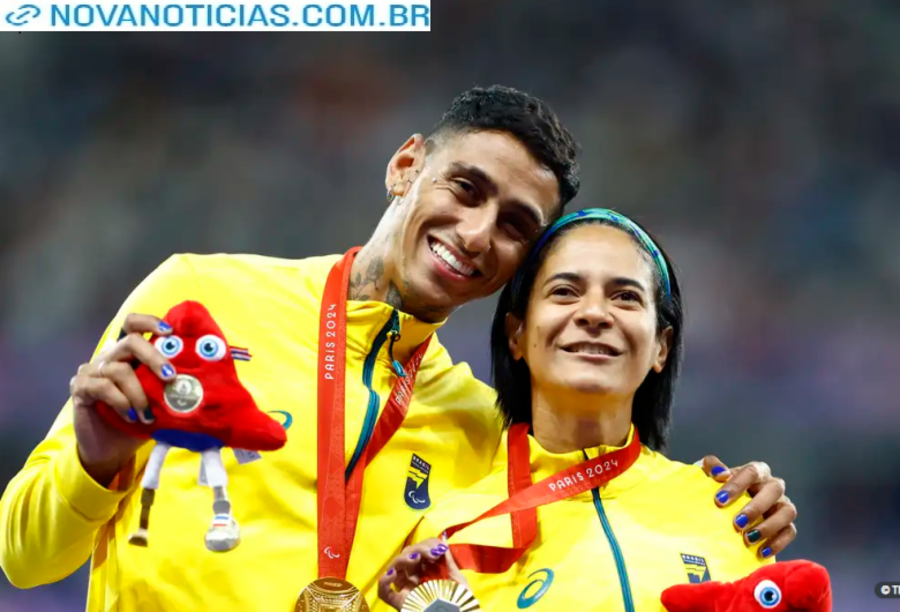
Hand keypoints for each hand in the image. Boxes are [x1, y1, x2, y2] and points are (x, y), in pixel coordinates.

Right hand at [69, 313, 176, 485]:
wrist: (110, 449)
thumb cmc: (139, 421)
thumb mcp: (159, 400)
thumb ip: (171, 385)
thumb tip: (207, 378)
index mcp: (129, 355)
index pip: (133, 324)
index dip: (150, 322)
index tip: (169, 332)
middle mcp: (109, 357)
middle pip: (130, 341)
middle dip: (154, 358)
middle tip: (170, 377)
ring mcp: (92, 371)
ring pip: (119, 369)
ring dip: (139, 393)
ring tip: (148, 415)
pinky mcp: (80, 388)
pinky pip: (103, 387)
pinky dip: (121, 402)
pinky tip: (131, 417)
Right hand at [377, 538, 465, 609]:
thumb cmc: (460, 602)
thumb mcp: (457, 579)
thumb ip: (448, 562)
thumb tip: (443, 539)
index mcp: (428, 572)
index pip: (420, 550)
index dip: (427, 544)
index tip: (439, 548)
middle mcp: (415, 579)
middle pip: (407, 556)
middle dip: (419, 548)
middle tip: (433, 553)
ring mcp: (406, 590)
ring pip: (394, 568)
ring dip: (404, 558)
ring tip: (417, 558)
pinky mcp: (400, 603)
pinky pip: (384, 592)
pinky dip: (383, 581)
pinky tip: (392, 574)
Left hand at [701, 456, 797, 558]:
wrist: (727, 508)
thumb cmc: (720, 490)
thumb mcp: (711, 475)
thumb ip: (711, 466)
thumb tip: (720, 474)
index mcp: (757, 471)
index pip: (751, 472)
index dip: (736, 485)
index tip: (719, 500)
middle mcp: (773, 485)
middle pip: (774, 489)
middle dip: (756, 507)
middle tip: (737, 523)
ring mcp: (783, 505)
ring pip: (787, 512)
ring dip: (768, 526)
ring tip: (748, 539)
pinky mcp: (787, 524)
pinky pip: (790, 532)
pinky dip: (777, 542)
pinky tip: (761, 551)